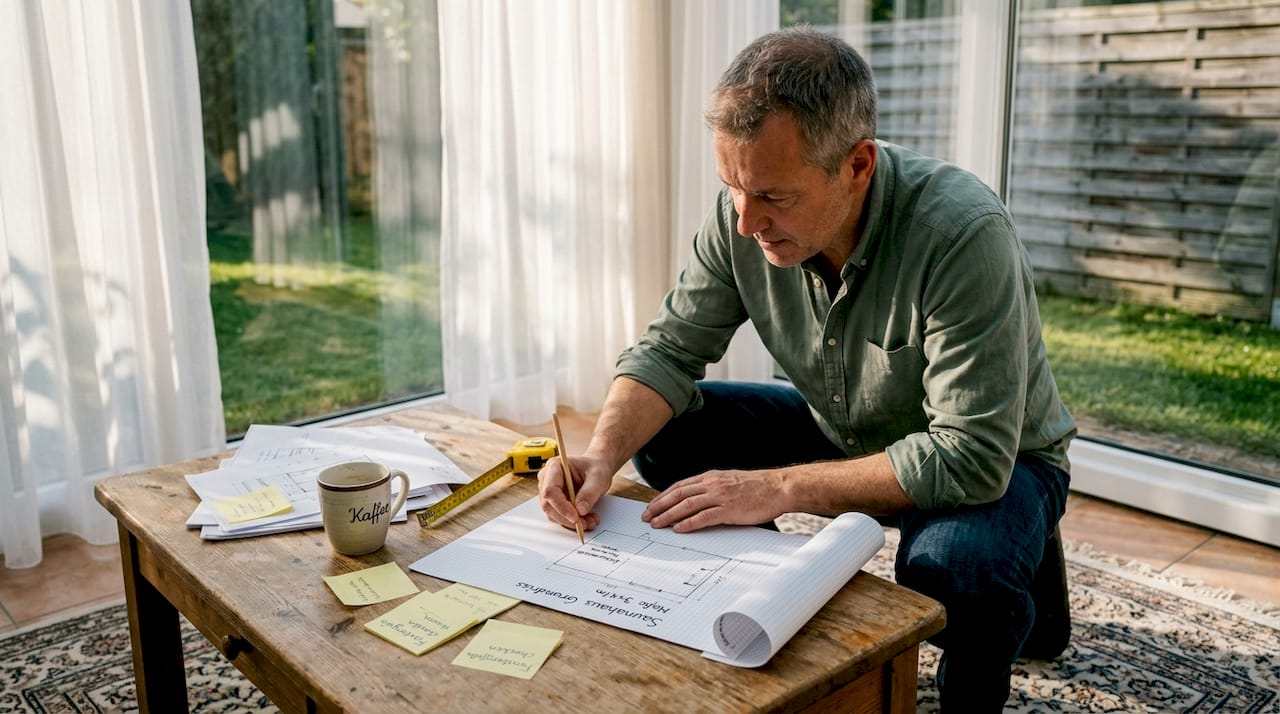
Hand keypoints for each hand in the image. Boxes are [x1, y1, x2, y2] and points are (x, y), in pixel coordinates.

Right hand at [537, 453, 612, 532]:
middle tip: (586, 523)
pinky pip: (560, 517)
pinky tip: (587, 520)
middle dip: (567, 518)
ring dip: (571, 522)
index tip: (575, 517)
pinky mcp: (555, 503)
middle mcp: (547, 480)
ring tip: (591, 520)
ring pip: (553, 514)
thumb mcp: (598, 476)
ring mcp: (549, 492)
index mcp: (554, 467)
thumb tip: (580, 510)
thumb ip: (590, 492)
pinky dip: (573, 522)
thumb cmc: (595, 467)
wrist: (596, 470)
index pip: (550, 490)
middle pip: (549, 505)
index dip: (561, 506)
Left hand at [641, 470, 787, 532]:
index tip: (651, 506)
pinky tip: (678, 529)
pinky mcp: (729, 510)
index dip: (663, 496)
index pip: (680, 486)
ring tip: (657, 524)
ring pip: (687, 505)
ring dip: (669, 515)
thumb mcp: (729, 481)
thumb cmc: (757, 487)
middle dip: (659, 506)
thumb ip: (712, 488)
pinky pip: (704, 517)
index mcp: (710, 477)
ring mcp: (720, 496)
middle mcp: (712, 485)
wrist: (778, 487)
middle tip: (646, 517)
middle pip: (678, 494)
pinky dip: (689, 523)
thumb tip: (696, 498)